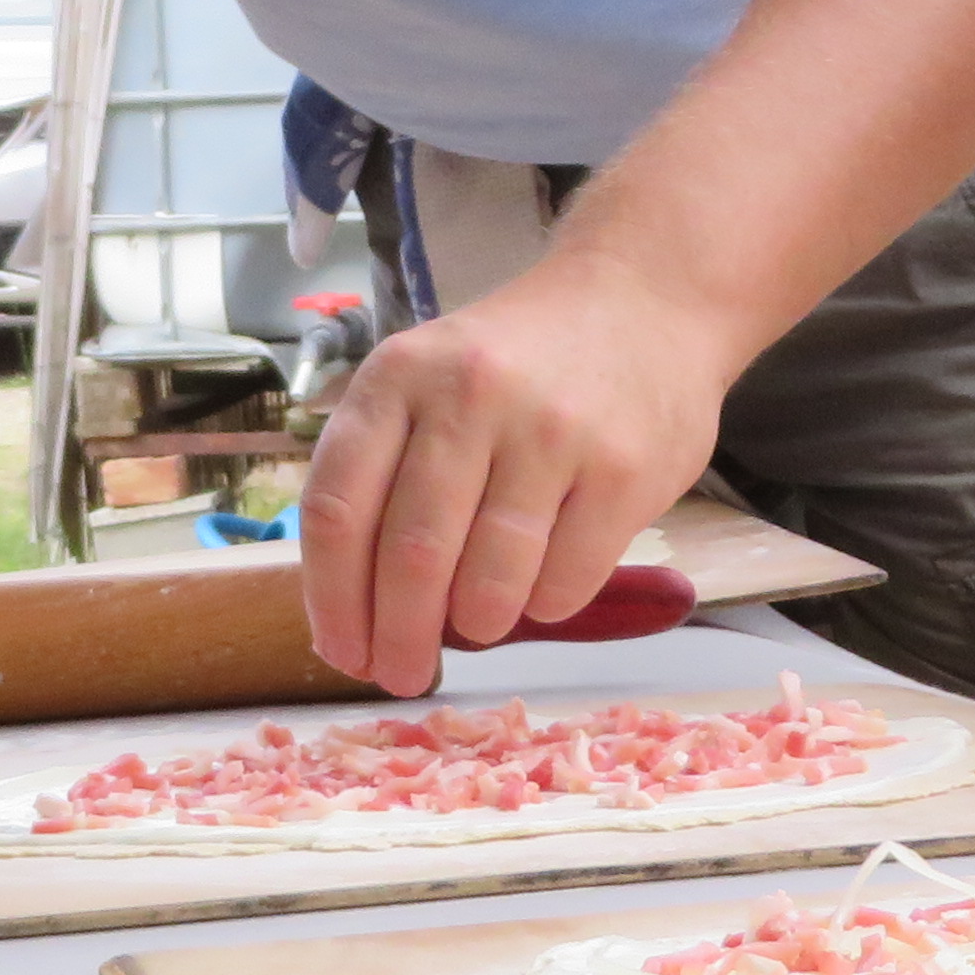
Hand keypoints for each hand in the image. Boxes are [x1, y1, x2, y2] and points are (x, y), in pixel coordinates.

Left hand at [299, 257, 719, 697]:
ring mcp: (552, 431)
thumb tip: (350, 611)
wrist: (643, 299)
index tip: (341, 650)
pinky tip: (539, 590)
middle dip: (398, 636)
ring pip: (488, 580)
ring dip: (475, 626)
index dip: (331, 599)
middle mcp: (470, 396)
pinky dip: (543, 607)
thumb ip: (382, 471)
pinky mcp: (623, 470)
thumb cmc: (516, 362)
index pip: (338, 508)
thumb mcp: (427, 380)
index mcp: (399, 376)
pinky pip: (565, 581)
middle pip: (410, 555)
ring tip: (477, 627)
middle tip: (401, 675)